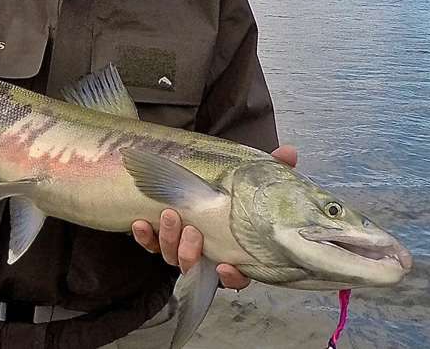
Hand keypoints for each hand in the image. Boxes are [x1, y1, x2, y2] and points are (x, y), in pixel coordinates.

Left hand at [131, 144, 297, 287]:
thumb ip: (273, 168)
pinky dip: (145, 237)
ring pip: (172, 256)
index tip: (225, 266)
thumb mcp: (255, 177)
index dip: (231, 276)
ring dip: (169, 240)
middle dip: (191, 251)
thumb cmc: (233, 186)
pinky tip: (141, 223)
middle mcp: (207, 251)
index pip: (236, 274)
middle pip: (197, 264)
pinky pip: (150, 244)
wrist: (201, 177)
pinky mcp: (159, 236)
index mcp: (233, 246)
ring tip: (169, 215)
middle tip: (192, 230)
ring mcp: (182, 246)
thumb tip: (288, 154)